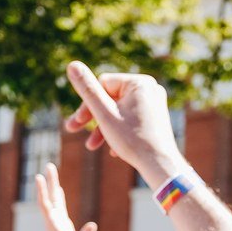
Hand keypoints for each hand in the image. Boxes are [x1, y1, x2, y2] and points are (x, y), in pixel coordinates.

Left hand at [35, 164, 96, 230]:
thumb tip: (93, 225)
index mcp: (53, 223)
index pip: (45, 203)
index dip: (42, 190)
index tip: (39, 177)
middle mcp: (53, 219)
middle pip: (49, 196)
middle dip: (49, 181)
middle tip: (48, 164)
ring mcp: (57, 220)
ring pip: (54, 198)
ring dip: (53, 184)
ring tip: (51, 169)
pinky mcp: (62, 222)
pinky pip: (59, 204)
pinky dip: (58, 194)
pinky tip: (57, 188)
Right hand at [63, 62, 185, 185]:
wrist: (160, 165)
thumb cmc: (132, 139)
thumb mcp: (104, 113)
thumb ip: (87, 89)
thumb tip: (72, 65)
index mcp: (139, 82)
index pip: (103, 84)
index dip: (87, 104)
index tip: (77, 123)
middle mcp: (150, 88)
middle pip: (111, 98)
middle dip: (93, 117)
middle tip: (73, 130)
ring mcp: (155, 102)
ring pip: (120, 111)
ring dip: (104, 127)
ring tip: (92, 146)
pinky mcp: (156, 116)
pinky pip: (131, 119)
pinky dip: (120, 131)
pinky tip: (113, 150)